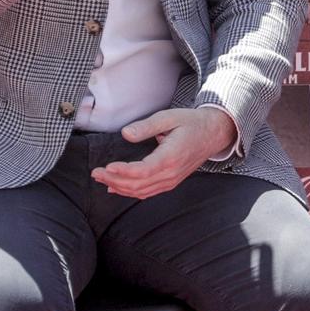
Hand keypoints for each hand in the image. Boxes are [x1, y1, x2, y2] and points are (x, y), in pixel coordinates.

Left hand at [93, 106, 238, 198]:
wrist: (213, 134)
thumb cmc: (191, 123)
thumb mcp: (168, 117)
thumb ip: (146, 127)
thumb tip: (126, 134)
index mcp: (171, 157)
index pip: (142, 171)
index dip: (122, 172)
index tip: (106, 166)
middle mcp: (171, 173)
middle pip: (138, 184)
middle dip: (114, 180)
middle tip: (96, 173)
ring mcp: (171, 180)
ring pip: (141, 191)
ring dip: (119, 187)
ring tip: (101, 179)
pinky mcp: (171, 182)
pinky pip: (148, 192)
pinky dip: (131, 192)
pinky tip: (116, 188)